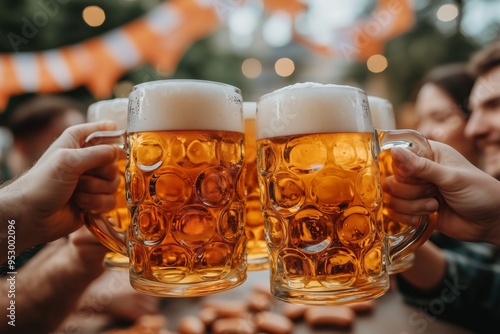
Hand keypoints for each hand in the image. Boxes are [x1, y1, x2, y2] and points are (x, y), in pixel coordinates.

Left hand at [0, 121, 119, 253]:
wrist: (31, 216)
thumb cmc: (42, 184)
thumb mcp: (68, 161)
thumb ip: (96, 153)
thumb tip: (117, 152)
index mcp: (77, 142)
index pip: (103, 129)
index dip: (112, 135)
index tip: (115, 144)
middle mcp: (87, 160)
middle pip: (113, 162)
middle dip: (101, 173)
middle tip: (82, 177)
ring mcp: (92, 181)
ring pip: (114, 183)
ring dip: (96, 191)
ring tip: (76, 193)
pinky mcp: (95, 200)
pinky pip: (111, 200)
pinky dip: (97, 204)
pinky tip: (81, 205)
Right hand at [383, 140, 499, 245]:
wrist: (492, 222)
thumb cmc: (479, 192)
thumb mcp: (451, 178)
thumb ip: (421, 166)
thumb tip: (395, 151)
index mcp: (427, 155)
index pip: (396, 157)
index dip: (401, 170)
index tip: (419, 178)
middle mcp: (417, 172)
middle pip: (391, 181)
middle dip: (411, 192)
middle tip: (433, 193)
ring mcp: (415, 192)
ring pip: (392, 199)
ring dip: (413, 206)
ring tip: (435, 206)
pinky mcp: (414, 210)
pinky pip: (395, 214)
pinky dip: (409, 218)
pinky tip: (427, 216)